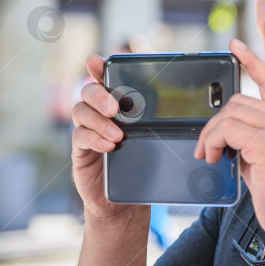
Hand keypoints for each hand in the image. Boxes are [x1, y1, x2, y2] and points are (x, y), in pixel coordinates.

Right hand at [71, 55, 148, 220]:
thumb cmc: (143, 164)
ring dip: (99, 120)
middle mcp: (99, 112)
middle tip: (115, 107)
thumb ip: (160, 115)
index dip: (99, 67)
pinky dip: (94, 139)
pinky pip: (80, 137)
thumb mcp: (155, 136)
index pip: (105, 78)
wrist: (126, 204)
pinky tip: (108, 146)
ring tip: (117, 135)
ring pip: (81, 111)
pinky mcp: (80, 150)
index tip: (97, 62)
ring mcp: (88, 130)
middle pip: (89, 91)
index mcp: (117, 103)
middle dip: (99, 95)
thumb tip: (184, 94)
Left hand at [194, 39, 264, 240]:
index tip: (235, 46)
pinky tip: (216, 158)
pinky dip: (214, 143)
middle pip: (238, 101)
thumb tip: (226, 130)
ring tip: (211, 156)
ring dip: (211, 135)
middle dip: (215, 124)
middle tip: (208, 149)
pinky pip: (228, 131)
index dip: (252, 61)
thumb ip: (254, 137)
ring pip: (230, 114)